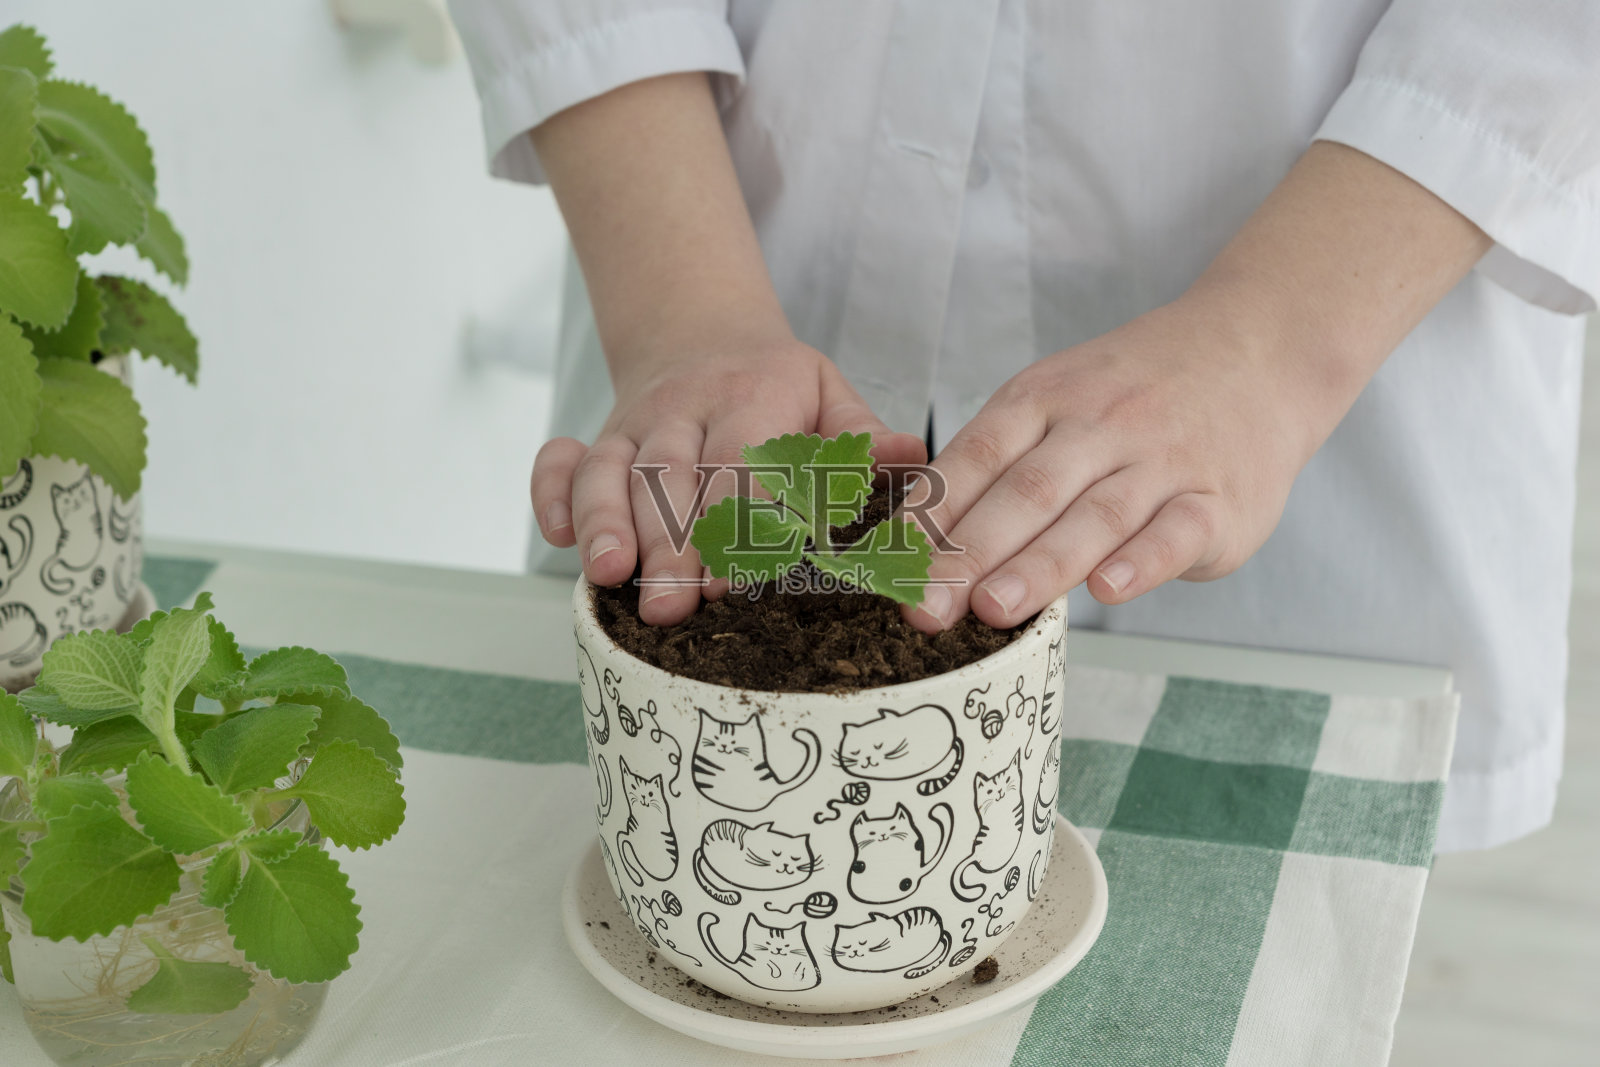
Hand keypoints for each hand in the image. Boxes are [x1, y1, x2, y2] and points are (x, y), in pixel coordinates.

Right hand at [532, 338, 926, 624]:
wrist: (703, 332)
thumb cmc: (781, 389)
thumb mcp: (830, 395)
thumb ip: (863, 435)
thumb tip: (913, 456)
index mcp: (754, 394)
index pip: (743, 459)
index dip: (738, 519)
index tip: (736, 578)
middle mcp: (686, 406)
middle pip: (672, 475)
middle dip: (670, 542)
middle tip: (673, 605)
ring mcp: (634, 423)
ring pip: (613, 472)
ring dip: (607, 524)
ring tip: (608, 577)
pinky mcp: (595, 439)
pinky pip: (559, 461)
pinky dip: (550, 494)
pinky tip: (556, 538)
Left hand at [902, 296, 1313, 631]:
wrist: (1259, 350)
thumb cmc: (1136, 392)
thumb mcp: (1058, 396)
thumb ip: (1000, 462)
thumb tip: (919, 540)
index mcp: (1045, 398)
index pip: (976, 457)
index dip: (930, 515)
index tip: (889, 566)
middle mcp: (1100, 424)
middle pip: (1026, 492)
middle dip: (968, 554)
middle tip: (924, 606)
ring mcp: (1162, 461)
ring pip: (1095, 516)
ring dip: (1040, 565)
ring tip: (992, 610)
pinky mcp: (1220, 501)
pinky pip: (1177, 532)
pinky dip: (1142, 562)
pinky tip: (1105, 591)